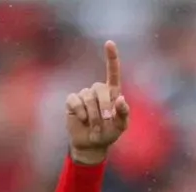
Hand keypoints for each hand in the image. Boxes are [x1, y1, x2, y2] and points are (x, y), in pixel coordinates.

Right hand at [65, 40, 129, 164]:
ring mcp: (84, 94)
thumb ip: (123, 113)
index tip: (109, 43)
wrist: (92, 144)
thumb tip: (120, 99)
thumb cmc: (108, 133)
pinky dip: (80, 112)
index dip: (111, 58)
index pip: (112, 72)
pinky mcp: (72, 101)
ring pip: (88, 97)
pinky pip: (75, 101)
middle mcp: (98, 91)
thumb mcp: (120, 126)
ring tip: (94, 126)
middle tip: (105, 121)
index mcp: (112, 93)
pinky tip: (82, 120)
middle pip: (100, 88)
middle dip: (104, 106)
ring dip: (93, 115)